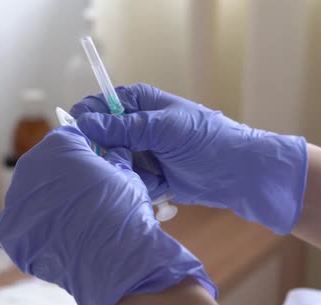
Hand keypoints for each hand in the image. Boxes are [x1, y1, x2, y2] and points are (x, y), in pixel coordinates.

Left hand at [0, 127, 215, 304]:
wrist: (115, 259)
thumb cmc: (124, 212)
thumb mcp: (128, 174)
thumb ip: (115, 158)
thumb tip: (116, 153)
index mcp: (59, 144)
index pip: (67, 138)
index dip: (82, 152)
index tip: (92, 166)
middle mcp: (30, 166)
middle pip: (43, 166)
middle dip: (61, 179)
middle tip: (82, 198)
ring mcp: (16, 199)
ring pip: (30, 195)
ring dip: (46, 204)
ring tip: (71, 223)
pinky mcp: (8, 231)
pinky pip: (18, 224)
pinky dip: (33, 230)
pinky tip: (54, 239)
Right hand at [71, 83, 307, 233]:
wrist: (238, 173)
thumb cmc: (206, 140)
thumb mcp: (163, 129)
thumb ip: (123, 127)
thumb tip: (84, 123)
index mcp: (139, 102)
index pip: (99, 105)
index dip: (87, 120)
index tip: (82, 138)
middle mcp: (136, 126)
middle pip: (101, 138)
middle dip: (107, 153)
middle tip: (123, 162)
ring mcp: (142, 152)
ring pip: (113, 162)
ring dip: (125, 172)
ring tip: (151, 176)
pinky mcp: (149, 176)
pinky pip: (129, 180)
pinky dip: (140, 186)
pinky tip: (161, 186)